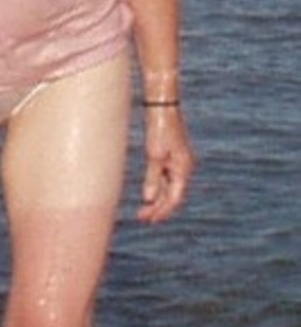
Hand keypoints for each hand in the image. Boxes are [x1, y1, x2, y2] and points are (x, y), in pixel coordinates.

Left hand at [137, 106, 195, 223]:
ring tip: (143, 211)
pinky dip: (157, 188)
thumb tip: (149, 199)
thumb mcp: (155, 154)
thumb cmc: (159, 128)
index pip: (174, 198)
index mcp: (183, 168)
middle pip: (173, 195)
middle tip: (142, 218)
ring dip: (157, 200)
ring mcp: (178, 162)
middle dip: (158, 208)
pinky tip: (148, 195)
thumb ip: (152, 178)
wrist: (162, 106)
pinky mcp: (171, 156)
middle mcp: (184, 168)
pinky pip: (166, 178)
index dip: (162, 211)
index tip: (149, 220)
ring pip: (169, 188)